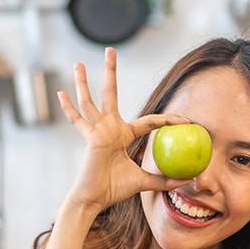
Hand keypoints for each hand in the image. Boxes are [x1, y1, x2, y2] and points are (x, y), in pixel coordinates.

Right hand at [59, 47, 187, 214]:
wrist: (94, 199)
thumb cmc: (114, 190)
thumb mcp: (144, 182)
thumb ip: (163, 180)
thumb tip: (188, 181)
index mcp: (123, 134)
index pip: (149, 121)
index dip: (168, 120)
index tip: (186, 120)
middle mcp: (108, 127)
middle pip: (110, 93)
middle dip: (110, 72)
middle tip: (110, 50)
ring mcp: (97, 130)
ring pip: (90, 101)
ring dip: (83, 82)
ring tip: (77, 63)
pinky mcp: (90, 138)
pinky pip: (78, 121)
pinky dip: (69, 108)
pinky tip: (61, 93)